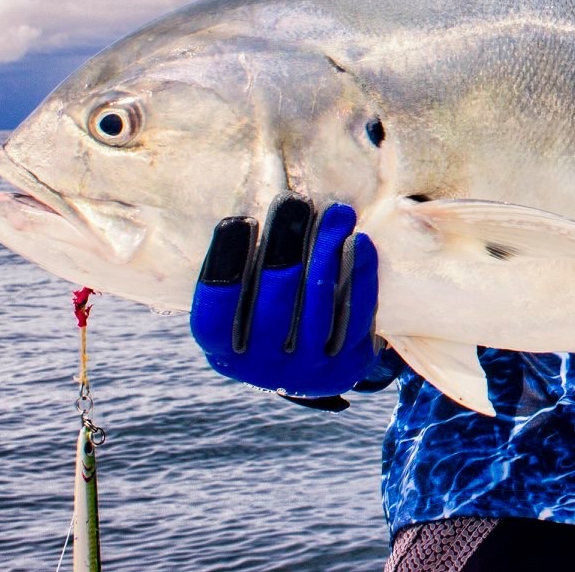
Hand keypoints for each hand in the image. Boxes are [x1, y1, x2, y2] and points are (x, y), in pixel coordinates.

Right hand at [190, 196, 379, 402]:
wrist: (316, 371)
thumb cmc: (270, 321)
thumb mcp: (244, 311)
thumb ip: (242, 276)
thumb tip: (251, 204)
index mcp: (225, 353)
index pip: (215, 316)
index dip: (224, 269)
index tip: (237, 220)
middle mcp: (263, 368)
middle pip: (273, 304)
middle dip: (283, 247)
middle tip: (292, 202)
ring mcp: (308, 369)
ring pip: (318, 305)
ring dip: (327, 251)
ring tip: (336, 212)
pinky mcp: (348, 362)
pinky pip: (356, 313)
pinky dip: (360, 274)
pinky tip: (358, 241)